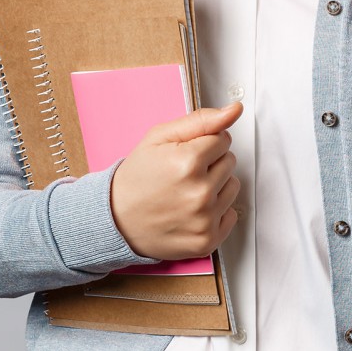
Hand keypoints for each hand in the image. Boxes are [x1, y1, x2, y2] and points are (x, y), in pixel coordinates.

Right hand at [109, 102, 242, 259]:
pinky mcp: (207, 241)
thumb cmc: (137, 177)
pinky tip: (192, 210)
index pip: (223, 139)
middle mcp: (199, 193)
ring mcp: (204, 220)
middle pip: (230, 161)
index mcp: (188, 162)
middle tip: (183, 173)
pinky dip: (216, 212)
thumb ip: (201, 120)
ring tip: (187, 191)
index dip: (204, 143)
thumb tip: (235, 109)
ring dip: (216, 186)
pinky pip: (231, 215)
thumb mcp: (159, 138)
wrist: (116, 219)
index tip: (186, 153)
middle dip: (210, 163)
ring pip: (233, 186)